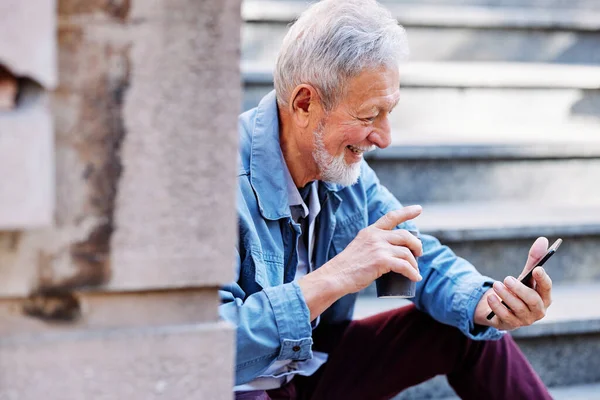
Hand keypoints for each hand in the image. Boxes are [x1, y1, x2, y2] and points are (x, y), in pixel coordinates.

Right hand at [298, 205, 422, 320]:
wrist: (336, 276)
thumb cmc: (347, 267)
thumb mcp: (359, 247)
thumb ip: (371, 245)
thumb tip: (387, 252)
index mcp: (370, 231)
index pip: (391, 217)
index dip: (406, 212)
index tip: (418, 209)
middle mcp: (376, 236)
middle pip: (405, 235)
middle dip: (416, 244)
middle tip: (419, 254)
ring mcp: (379, 248)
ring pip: (407, 252)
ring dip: (414, 263)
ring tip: (415, 271)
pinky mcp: (381, 261)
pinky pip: (404, 266)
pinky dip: (412, 273)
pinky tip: (415, 278)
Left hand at [474, 237, 552, 330]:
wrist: (502, 308)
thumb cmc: (519, 290)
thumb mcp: (525, 275)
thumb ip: (533, 259)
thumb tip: (542, 239)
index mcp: (544, 297)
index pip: (547, 288)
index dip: (543, 279)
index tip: (537, 269)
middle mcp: (538, 310)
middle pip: (532, 300)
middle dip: (520, 289)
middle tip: (507, 278)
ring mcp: (525, 319)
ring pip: (518, 308)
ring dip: (506, 295)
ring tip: (496, 284)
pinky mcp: (511, 324)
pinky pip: (504, 316)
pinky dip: (497, 305)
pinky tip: (490, 296)